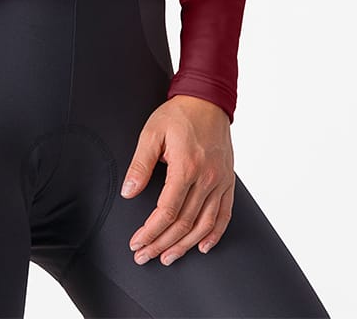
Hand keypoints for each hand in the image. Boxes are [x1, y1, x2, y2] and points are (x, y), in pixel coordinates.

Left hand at [119, 95, 234, 264]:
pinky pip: (224, 214)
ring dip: (185, 245)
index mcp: (186, 166)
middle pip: (184, 222)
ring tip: (168, 257)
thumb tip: (129, 192)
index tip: (137, 242)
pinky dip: (214, 234)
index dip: (151, 231)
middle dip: (162, 243)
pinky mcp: (228, 180)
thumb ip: (140, 164)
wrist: (208, 100)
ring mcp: (220, 180)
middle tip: (145, 256)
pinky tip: (202, 246)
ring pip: (204, 224)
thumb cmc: (178, 114)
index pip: (167, 210)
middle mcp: (206, 177)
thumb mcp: (152, 133)